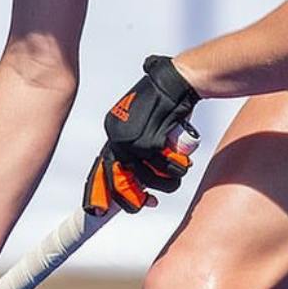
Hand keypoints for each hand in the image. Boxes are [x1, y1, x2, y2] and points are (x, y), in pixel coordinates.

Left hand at [84, 56, 199, 215]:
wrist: (177, 81)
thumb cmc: (166, 100)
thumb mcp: (144, 122)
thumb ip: (138, 143)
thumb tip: (138, 172)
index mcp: (112, 130)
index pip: (103, 167)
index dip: (105, 190)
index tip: (107, 208)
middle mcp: (116, 135)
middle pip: (119, 178)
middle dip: (133, 196)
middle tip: (149, 202)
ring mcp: (131, 139)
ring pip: (145, 176)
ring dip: (165, 181)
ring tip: (177, 174)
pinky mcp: (149, 140)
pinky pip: (162, 166)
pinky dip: (175, 168)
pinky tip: (184, 163)